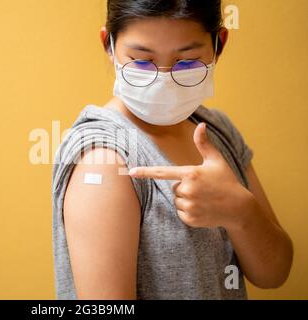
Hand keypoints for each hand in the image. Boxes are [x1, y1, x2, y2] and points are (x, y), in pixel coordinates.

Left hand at [129, 122, 252, 229]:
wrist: (239, 208)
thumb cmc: (227, 181)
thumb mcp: (216, 161)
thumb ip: (204, 144)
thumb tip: (201, 125)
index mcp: (191, 173)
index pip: (162, 172)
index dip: (145, 172)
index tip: (131, 172)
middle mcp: (188, 189)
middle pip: (174, 188)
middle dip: (185, 188)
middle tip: (202, 189)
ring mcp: (189, 206)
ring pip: (177, 201)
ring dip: (186, 200)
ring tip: (204, 199)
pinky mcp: (190, 219)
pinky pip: (181, 213)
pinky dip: (189, 212)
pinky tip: (203, 209)